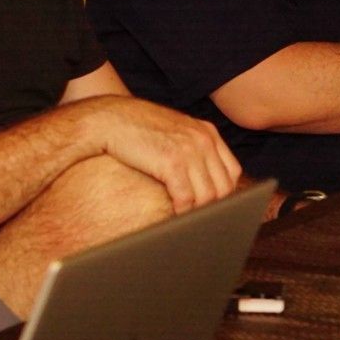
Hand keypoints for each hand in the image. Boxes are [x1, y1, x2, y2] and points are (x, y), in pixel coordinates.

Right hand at [91, 97, 241, 212]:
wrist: (107, 119)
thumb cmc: (134, 128)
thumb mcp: (172, 131)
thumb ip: (190, 147)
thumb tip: (199, 178)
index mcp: (206, 131)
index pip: (232, 171)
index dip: (224, 193)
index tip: (211, 205)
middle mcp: (203, 139)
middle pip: (224, 186)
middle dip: (213, 206)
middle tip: (200, 219)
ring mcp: (189, 150)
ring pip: (208, 196)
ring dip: (198, 212)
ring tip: (186, 221)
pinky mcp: (172, 162)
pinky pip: (186, 198)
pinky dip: (182, 211)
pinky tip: (173, 215)